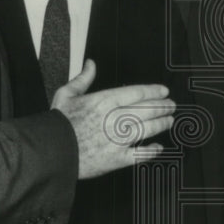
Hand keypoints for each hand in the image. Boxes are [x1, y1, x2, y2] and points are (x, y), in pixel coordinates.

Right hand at [51, 59, 175, 177]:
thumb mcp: (67, 95)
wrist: (51, 152)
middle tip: (171, 105)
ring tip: (169, 121)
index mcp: (105, 101)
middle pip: (147, 109)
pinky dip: (152, 151)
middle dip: (163, 106)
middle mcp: (115, 119)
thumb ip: (83, 79)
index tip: (163, 91)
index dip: (154, 91)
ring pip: (148, 129)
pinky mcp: (117, 158)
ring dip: (162, 124)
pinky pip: (141, 154)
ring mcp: (118, 139)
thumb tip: (91, 64)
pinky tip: (158, 147)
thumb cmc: (58, 125)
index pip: (138, 93)